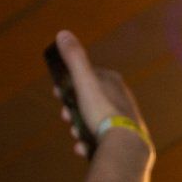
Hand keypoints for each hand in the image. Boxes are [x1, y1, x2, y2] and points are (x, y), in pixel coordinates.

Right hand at [52, 29, 147, 158]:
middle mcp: (121, 100)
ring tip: (75, 134)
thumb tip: (63, 33)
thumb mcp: (85, 81)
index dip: (70, 83)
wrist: (124, 147)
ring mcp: (123, 122)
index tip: (56, 92)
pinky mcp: (124, 142)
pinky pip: (101, 141)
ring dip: (79, 128)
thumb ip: (74, 58)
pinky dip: (89, 144)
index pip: (88, 76)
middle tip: (65, 116)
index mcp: (114, 82)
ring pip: (93, 122)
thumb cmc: (103, 112)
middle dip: (72, 109)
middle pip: (89, 101)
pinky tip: (82, 148)